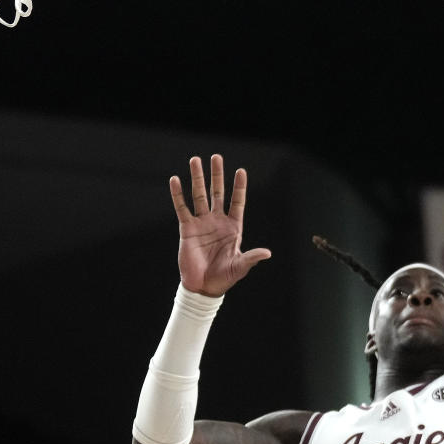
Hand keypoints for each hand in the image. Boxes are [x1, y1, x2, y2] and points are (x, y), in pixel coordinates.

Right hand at [169, 154, 270, 296]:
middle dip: (217, 175)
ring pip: (199, 195)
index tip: (241, 171)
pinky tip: (175, 180)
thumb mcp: (240, 266)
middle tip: (216, 157)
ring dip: (198, 178)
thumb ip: (251, 257)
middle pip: (217, 193)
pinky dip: (178, 194)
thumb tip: (267, 253)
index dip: (239, 187)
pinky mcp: (187, 228)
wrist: (203, 286)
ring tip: (195, 160)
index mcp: (233, 227)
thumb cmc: (224, 277)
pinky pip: (182, 208)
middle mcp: (217, 221)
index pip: (238, 202)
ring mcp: (202, 223)